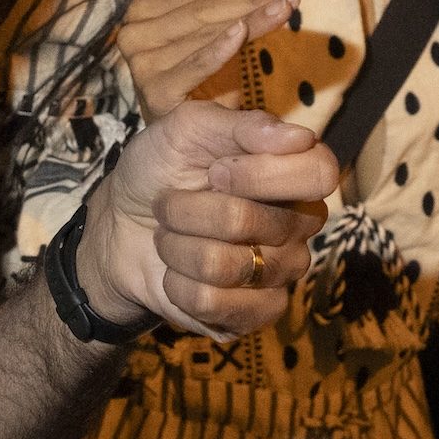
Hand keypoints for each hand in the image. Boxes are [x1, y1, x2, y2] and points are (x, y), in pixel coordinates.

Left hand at [78, 103, 339, 339]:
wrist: (119, 226)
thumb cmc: (159, 170)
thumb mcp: (187, 129)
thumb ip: (242, 125)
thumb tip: (300, 136)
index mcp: (294, 174)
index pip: (319, 173)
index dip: (263, 173)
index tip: (216, 170)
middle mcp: (299, 224)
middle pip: (260, 222)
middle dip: (193, 210)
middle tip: (174, 202)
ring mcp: (282, 272)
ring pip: (229, 265)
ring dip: (179, 247)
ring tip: (171, 237)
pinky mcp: (257, 313)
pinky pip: (219, 304)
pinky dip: (179, 285)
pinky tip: (177, 274)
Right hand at [115, 0, 295, 121]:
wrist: (184, 140)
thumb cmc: (199, 82)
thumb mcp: (204, 34)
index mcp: (142, 12)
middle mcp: (133, 34)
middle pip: (204, 8)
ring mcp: (142, 64)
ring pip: (206, 31)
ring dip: (250, 17)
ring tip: (286, 9)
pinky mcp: (156, 92)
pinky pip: (197, 63)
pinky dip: (221, 46)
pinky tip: (245, 32)